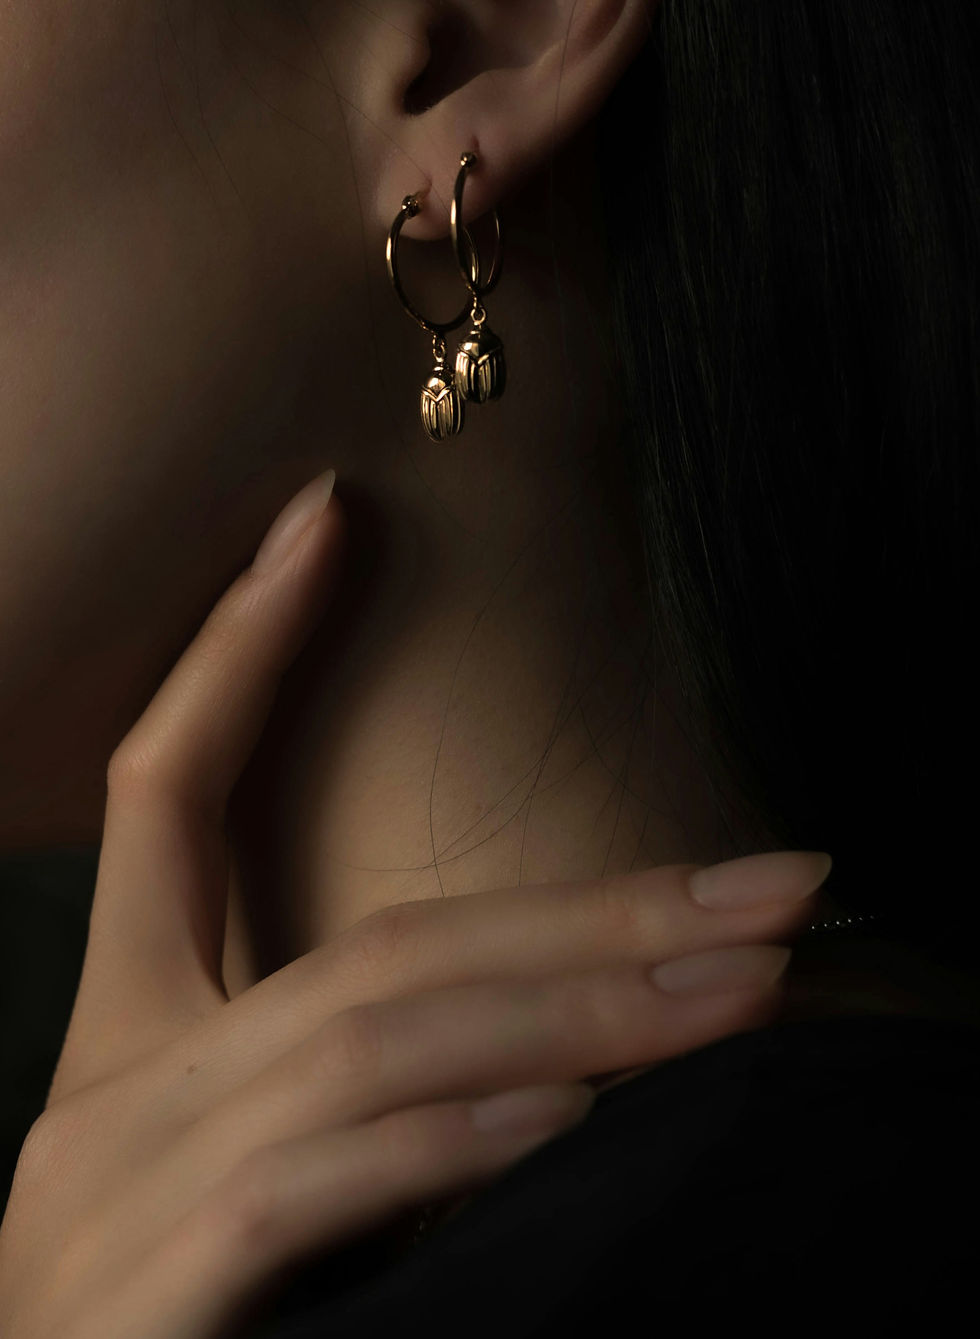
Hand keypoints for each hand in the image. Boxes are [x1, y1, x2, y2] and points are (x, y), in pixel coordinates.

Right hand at [0, 469, 825, 1338]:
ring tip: (739, 985)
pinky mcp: (134, 1305)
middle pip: (369, 947)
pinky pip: (314, 1185)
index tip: (328, 518)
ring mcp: (104, 1197)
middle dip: (586, 906)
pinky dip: (456, 1140)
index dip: (236, 649)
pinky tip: (578, 1109)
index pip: (159, 794)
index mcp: (122, 1036)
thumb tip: (549, 1032)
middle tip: (776, 885)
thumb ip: (358, 1088)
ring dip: (579, 1008)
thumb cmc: (175, 1320)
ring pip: (370, 1045)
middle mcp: (102, 1095)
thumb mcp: (260, 1170)